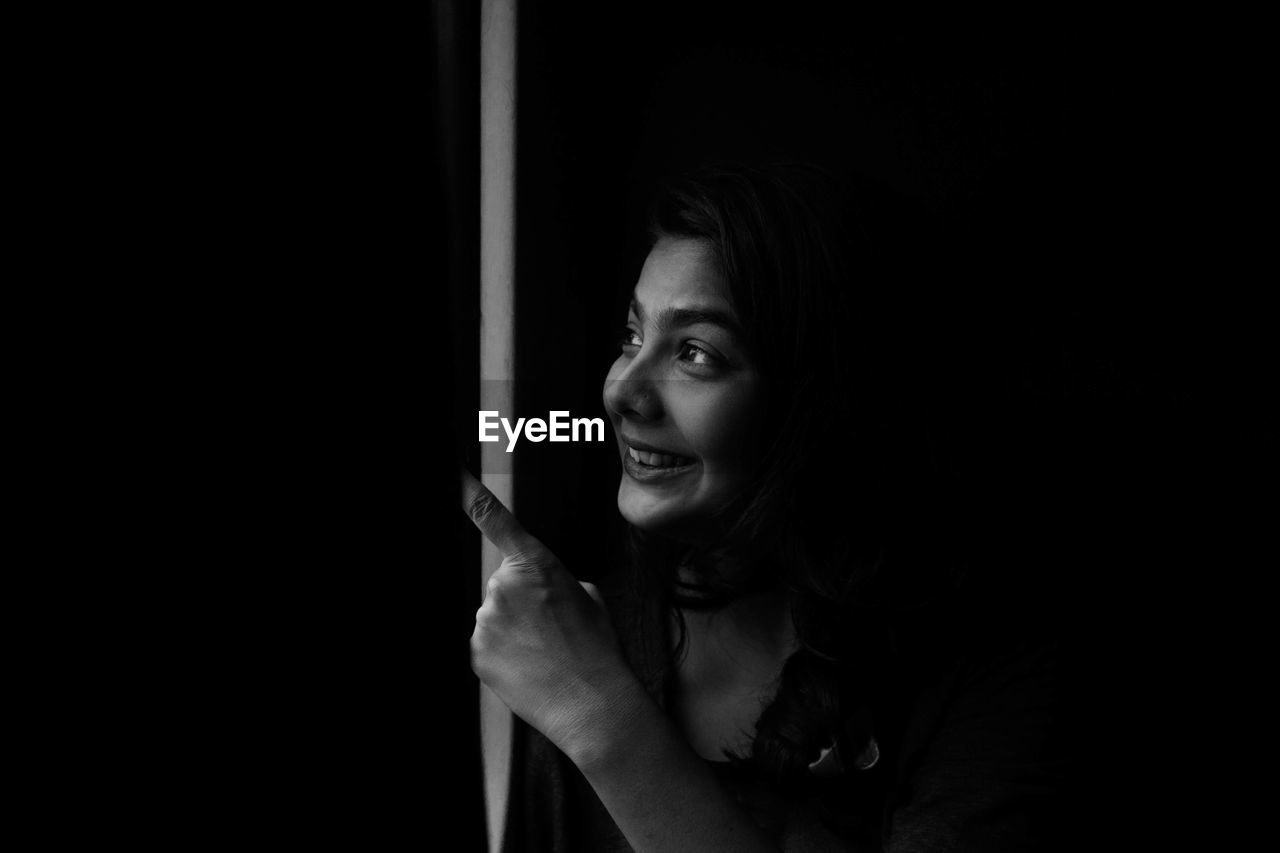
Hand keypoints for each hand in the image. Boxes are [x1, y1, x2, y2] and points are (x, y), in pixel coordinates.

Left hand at [460, 468, 642, 761]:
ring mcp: (485, 620)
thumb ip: (558, 579)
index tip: (455, 476)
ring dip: (512, 630)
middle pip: (502, 584)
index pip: (494, 520)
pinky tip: (529, 666)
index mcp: (536, 564)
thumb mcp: (590, 598)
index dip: (470, 494)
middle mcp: (503, 586)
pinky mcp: (475, 651)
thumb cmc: (598, 652)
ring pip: (493, 616)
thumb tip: (545, 587)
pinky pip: (486, 644)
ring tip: (543, 652)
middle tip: (549, 628)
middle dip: (520, 602)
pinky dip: (503, 654)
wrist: (592, 703)